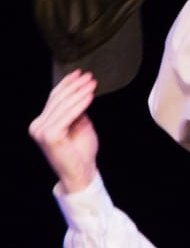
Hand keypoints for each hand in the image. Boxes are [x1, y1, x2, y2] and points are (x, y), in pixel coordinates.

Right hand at [28, 70, 98, 192]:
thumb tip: (81, 92)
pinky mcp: (49, 136)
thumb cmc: (81, 152)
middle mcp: (38, 126)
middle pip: (57, 100)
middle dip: (75, 86)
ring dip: (79, 92)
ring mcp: (41, 131)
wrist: (81, 174)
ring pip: (63, 106)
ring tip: (92, 83)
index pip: (54, 99)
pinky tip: (89, 96)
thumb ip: (77, 111)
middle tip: (89, 76)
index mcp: (42, 123)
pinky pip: (67, 116)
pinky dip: (79, 104)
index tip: (80, 73)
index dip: (67, 84)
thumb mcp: (80, 125)